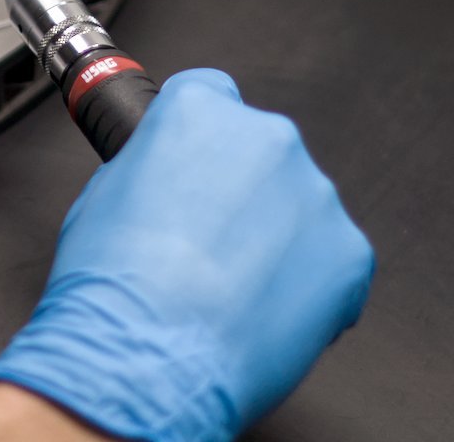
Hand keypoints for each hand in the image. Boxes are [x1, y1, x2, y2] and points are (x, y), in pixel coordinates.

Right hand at [0, 69, 373, 441]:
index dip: (199, 139)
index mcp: (199, 110)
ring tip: (230, 288)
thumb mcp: (103, 194)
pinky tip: (261, 311)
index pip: (212, 96)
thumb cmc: (114, 283)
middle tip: (207, 242)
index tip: (196, 166)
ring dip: (275, 238)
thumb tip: (167, 182)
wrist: (146, 358)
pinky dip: (306, 285)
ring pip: (299, 208)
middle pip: (261, 152)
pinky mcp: (350, 253)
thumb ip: (152, 168)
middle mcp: (265, 138)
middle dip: (241, 191)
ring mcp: (314, 194)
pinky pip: (331, 261)